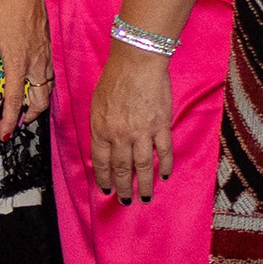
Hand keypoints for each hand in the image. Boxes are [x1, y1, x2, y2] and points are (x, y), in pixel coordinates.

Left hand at [0, 0, 52, 132]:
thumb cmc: (3, 9)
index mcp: (17, 62)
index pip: (15, 100)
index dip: (10, 120)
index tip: (5, 135)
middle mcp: (36, 64)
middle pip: (39, 102)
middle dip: (29, 116)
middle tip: (16, 120)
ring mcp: (47, 58)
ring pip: (47, 90)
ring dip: (36, 102)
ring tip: (22, 104)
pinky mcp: (51, 52)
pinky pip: (49, 78)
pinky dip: (42, 87)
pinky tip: (30, 83)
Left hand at [87, 41, 174, 202]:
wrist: (137, 62)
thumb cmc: (115, 78)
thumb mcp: (97, 103)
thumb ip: (101, 125)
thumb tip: (104, 144)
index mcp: (101, 129)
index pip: (101, 161)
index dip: (104, 178)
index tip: (107, 189)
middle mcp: (119, 135)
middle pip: (121, 168)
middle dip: (123, 188)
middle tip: (126, 201)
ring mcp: (141, 132)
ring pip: (142, 167)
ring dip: (144, 185)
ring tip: (146, 198)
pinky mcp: (161, 126)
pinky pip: (163, 152)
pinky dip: (165, 166)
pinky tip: (165, 176)